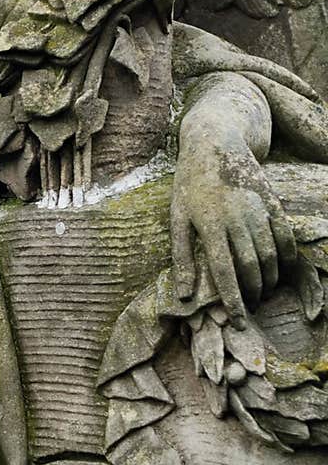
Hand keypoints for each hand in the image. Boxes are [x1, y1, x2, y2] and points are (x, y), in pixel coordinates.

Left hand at [171, 125, 295, 327]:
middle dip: (253, 293)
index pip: (225, 272)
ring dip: (270, 279)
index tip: (240, 322)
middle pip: (251, 266)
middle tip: (251, 309)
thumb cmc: (190, 183)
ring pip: (270, 253)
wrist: (215, 142)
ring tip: (263, 293)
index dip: (234, 300)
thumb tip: (184, 295)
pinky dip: (287, 257)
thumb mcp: (177, 217)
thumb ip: (180, 256)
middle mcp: (236, 217)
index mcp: (209, 223)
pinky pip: (285, 235)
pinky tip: (282, 271)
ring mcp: (257, 208)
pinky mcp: (272, 201)